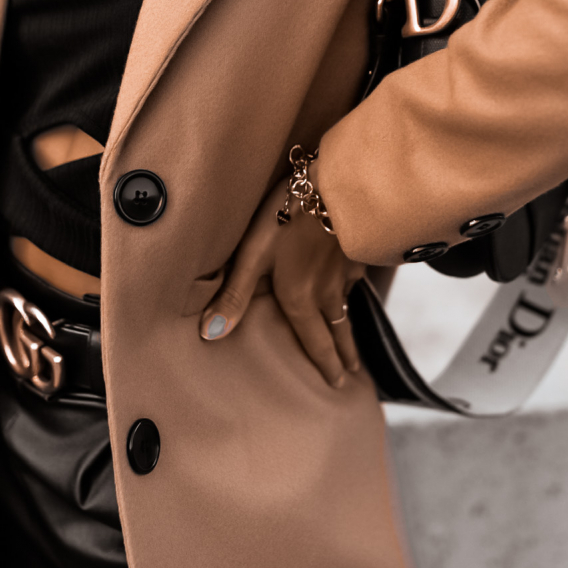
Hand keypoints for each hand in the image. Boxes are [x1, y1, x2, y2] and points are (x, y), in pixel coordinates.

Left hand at [200, 167, 365, 386]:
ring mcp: (346, 272)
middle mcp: (327, 292)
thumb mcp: (254, 253)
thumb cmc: (288, 215)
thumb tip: (209, 335)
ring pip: (348, 306)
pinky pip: (356, 279)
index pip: (315, 342)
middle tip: (352, 373)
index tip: (336, 383)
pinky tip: (353, 285)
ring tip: (352, 338)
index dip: (325, 364)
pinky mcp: (358, 250)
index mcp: (300, 298)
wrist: (338, 184)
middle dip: (344, 353)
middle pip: (338, 330)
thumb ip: (234, 294)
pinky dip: (355, 290)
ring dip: (350, 326)